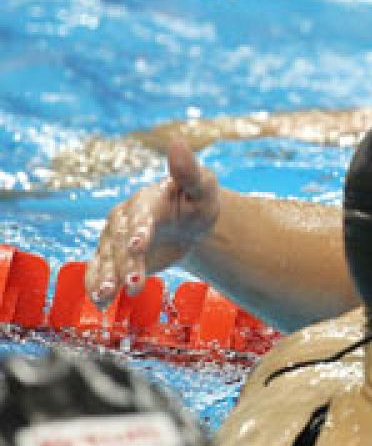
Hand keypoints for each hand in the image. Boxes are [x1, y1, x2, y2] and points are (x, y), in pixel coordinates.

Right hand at [85, 140, 221, 308]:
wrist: (188, 222)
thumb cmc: (197, 201)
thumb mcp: (201, 187)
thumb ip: (189, 171)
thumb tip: (178, 143)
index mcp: (147, 200)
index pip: (141, 216)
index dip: (138, 230)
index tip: (138, 245)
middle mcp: (125, 218)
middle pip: (122, 243)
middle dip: (127, 263)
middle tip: (136, 283)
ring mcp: (115, 237)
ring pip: (107, 259)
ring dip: (106, 277)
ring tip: (106, 296)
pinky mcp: (112, 255)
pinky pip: (100, 270)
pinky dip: (96, 285)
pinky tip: (99, 302)